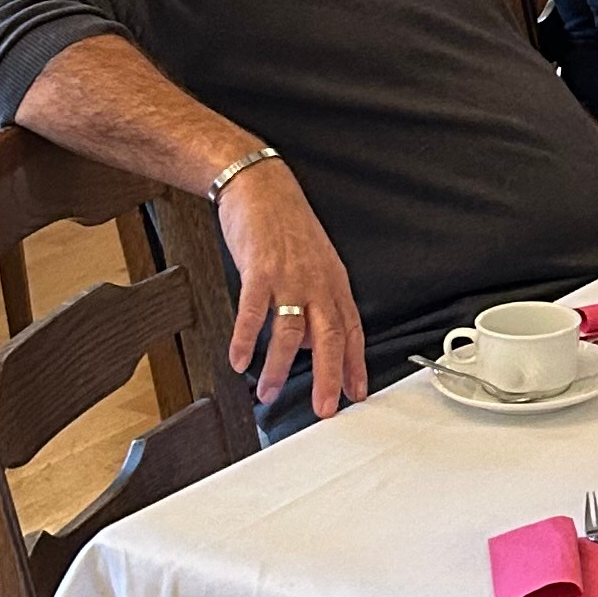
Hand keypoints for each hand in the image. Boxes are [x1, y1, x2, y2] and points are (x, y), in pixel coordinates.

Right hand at [215, 158, 365, 417]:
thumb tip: (313, 345)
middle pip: (329, 337)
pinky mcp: (260, 269)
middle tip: (325, 408)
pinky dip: (246, 339)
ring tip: (268, 392)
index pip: (352, 330)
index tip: (357, 393)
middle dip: (329, 377)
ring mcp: (290, 276)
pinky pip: (253, 311)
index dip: (356, 364)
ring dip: (279, 367)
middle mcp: (317, 282)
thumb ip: (317, 304)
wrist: (263, 188)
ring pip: (291, 331)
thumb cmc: (288, 227)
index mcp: (334, 282)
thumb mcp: (315, 264)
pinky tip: (240, 359)